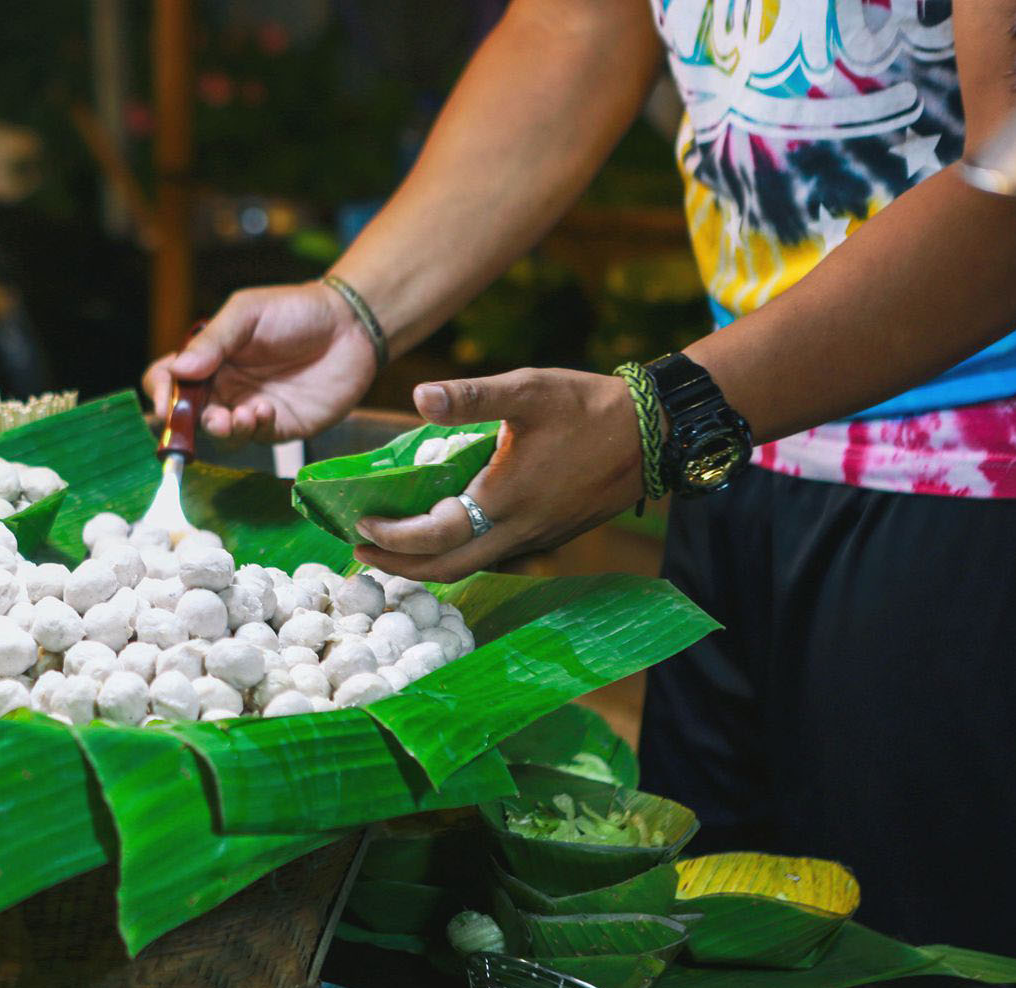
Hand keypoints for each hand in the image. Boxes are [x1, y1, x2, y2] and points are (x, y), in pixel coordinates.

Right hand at [142, 282, 378, 446]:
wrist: (351, 326)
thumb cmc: (296, 311)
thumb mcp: (247, 313)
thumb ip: (213, 341)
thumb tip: (177, 370)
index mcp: (209, 357)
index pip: (167, 379)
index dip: (160, 392)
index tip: (165, 401)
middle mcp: (224, 386)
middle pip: (188, 414)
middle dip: (190, 422)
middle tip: (209, 416)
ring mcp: (249, 408)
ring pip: (219, 434)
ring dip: (223, 430)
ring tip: (241, 415)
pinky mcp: (278, 426)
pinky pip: (254, 438)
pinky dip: (253, 429)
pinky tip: (266, 410)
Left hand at [355, 369, 644, 582]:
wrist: (655, 432)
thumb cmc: (589, 408)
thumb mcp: (528, 390)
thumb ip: (471, 396)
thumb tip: (418, 396)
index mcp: (504, 502)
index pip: (434, 537)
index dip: (393, 536)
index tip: (359, 523)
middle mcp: (518, 531)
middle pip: (447, 569)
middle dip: (400, 565)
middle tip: (361, 550)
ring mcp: (536, 538)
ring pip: (472, 567)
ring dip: (429, 564)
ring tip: (393, 546)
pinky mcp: (550, 534)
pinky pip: (495, 556)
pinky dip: (461, 553)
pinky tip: (449, 533)